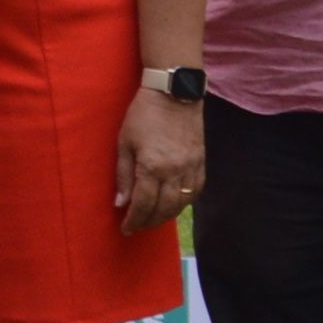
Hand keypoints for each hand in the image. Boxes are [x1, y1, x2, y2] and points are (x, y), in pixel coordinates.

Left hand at [113, 84, 205, 231]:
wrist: (174, 94)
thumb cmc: (143, 115)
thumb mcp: (125, 142)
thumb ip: (123, 175)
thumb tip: (121, 203)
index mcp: (152, 167)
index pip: (143, 205)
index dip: (134, 220)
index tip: (126, 228)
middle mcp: (174, 172)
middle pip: (163, 209)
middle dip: (149, 222)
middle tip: (138, 226)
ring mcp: (191, 168)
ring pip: (181, 204)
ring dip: (166, 216)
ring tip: (154, 218)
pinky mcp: (201, 163)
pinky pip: (196, 192)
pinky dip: (184, 203)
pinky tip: (174, 204)